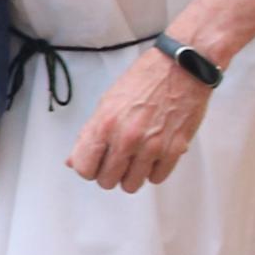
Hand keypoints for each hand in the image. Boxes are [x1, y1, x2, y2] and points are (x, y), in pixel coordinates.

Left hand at [66, 48, 212, 193]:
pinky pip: (156, 178)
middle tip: (116, 159)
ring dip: (130, 175)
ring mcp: (152, 146)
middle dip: (108, 173)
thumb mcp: (107, 102)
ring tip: (134, 159)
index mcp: (105, 124)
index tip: (94, 162)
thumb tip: (74, 160)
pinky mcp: (174, 150)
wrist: (181, 68)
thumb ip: (90, 134)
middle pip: (107, 180)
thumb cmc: (145, 80)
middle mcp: (127, 138)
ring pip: (131, 185)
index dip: (88, 167)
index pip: (84, 167)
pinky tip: (152, 156)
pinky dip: (153, 171)